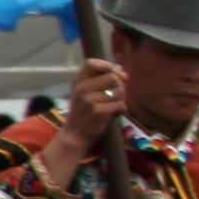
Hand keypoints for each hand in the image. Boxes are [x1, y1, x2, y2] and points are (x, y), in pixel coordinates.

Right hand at [54, 52, 125, 167]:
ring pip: (120, 91)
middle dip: (119, 86)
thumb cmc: (83, 112)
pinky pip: (121, 104)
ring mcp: (90, 100)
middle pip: (113, 77)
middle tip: (115, 96)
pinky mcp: (99, 112)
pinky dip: (122, 109)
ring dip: (122, 99)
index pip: (91, 63)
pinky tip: (114, 114)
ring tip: (114, 105)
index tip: (112, 74)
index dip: (106, 65)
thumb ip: (100, 80)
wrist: (75, 135)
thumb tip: (123, 72)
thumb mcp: (84, 93)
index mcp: (78, 82)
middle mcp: (82, 89)